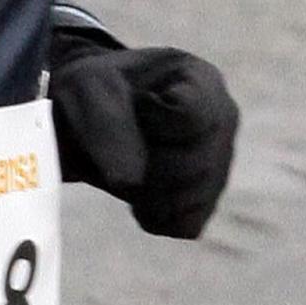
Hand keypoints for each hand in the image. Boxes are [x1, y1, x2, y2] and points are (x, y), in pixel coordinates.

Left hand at [51, 41, 237, 238]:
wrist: (82, 120)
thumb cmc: (90, 93)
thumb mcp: (87, 89)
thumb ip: (108, 125)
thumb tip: (130, 181)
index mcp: (203, 80)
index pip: (191, 118)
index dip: (149, 121)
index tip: (130, 106)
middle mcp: (223, 121)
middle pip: (194, 166)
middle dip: (143, 165)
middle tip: (115, 145)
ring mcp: (220, 164)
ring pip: (191, 200)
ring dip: (143, 193)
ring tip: (121, 167)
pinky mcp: (206, 201)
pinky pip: (186, 225)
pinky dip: (153, 215)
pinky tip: (136, 191)